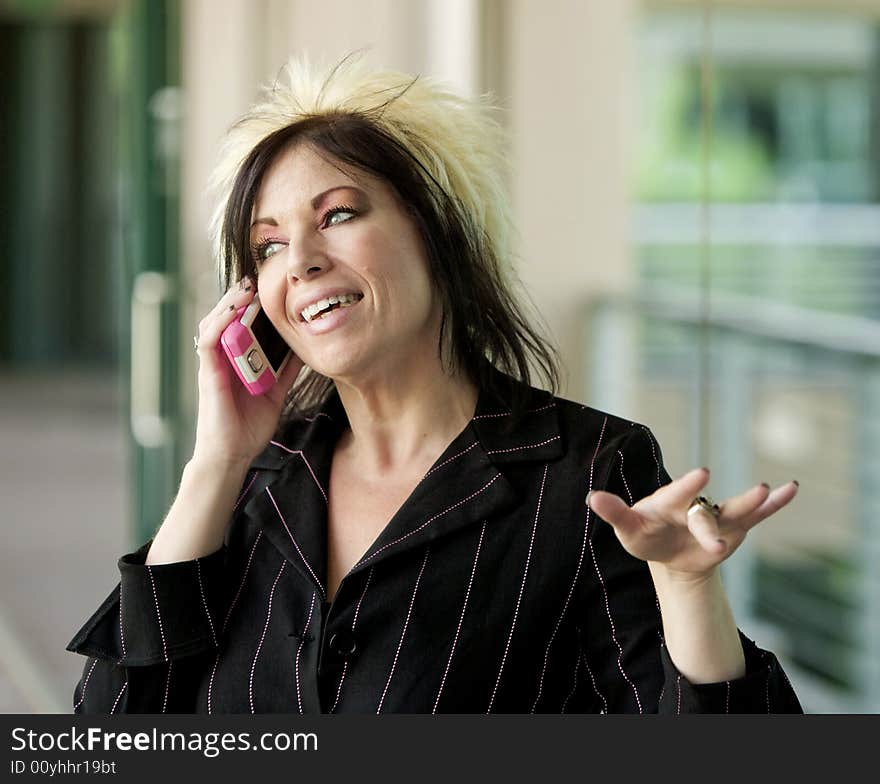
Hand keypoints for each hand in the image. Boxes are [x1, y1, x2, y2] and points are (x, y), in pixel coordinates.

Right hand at [192, 277, 303, 466]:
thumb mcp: (275, 393)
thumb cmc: (249, 427)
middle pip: (225, 318)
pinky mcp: (208, 374)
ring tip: (246, 287)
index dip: (249, 305)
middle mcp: (222, 358)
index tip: (267, 286)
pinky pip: (209, 342)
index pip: (239, 325)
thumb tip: (305, 353)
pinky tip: (234, 311)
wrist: (233, 455)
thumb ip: (285, 372)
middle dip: (239, 296)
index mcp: (237, 361)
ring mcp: (213, 364)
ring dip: (229, 303)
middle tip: (256, 278)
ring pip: (214, 323)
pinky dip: (220, 323)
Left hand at [587, 468, 798, 579]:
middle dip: (708, 521)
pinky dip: (775, 504)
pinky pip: (758, 515)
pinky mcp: (736, 527)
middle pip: (703, 513)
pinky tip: (791, 489)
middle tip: (718, 525)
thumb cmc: (647, 537)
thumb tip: (592, 498)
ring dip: (751, 502)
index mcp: (667, 503)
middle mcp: (695, 505)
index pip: (676, 495)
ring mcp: (717, 515)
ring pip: (735, 509)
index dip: (688, 486)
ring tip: (765, 490)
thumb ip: (616, 514)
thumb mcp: (629, 531)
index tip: (703, 474)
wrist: (672, 553)